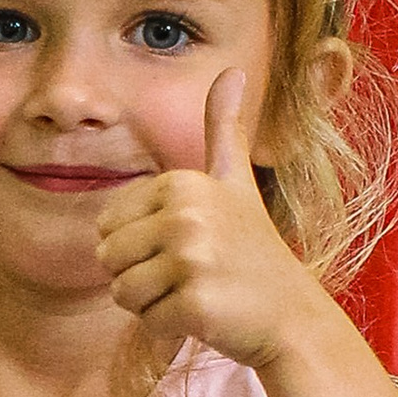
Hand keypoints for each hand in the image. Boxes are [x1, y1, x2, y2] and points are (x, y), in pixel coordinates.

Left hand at [94, 70, 319, 370]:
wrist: (291, 315)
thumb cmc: (253, 251)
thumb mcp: (236, 182)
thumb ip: (224, 130)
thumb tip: (231, 70)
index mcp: (182, 184)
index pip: (106, 226)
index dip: (138, 245)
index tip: (188, 244)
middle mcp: (186, 215)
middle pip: (107, 257)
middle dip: (141, 275)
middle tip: (192, 273)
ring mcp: (191, 260)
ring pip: (121, 291)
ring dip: (152, 302)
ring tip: (197, 291)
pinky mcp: (194, 303)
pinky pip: (146, 320)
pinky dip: (170, 326)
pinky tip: (206, 314)